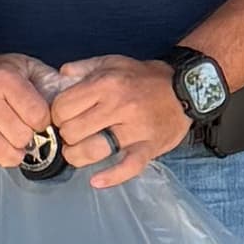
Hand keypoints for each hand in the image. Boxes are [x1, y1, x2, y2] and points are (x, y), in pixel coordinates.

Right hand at [0, 48, 64, 169]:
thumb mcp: (24, 66)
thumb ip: (49, 81)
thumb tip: (73, 99)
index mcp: (4, 78)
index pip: (38, 116)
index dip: (42, 123)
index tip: (35, 120)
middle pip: (20, 137)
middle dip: (25, 139)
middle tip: (18, 130)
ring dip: (7, 153)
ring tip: (6, 142)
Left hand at [43, 53, 192, 186]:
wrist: (186, 87)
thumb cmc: (144, 77)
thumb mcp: (112, 62)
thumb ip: (83, 68)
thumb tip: (58, 76)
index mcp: (105, 84)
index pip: (63, 107)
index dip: (57, 115)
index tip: (63, 118)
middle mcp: (118, 106)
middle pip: (73, 131)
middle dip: (66, 135)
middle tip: (73, 134)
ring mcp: (135, 129)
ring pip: (93, 150)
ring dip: (78, 156)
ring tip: (78, 153)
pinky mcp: (149, 147)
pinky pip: (128, 167)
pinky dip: (111, 177)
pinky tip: (96, 181)